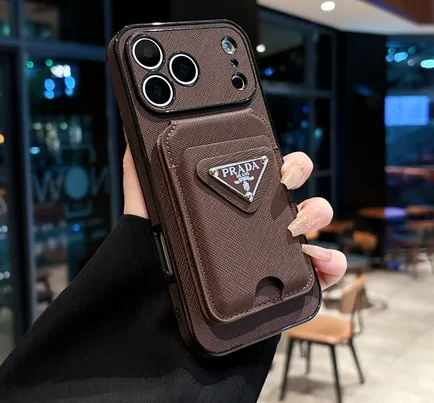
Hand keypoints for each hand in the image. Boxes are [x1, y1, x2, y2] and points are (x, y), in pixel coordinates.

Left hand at [123, 146, 345, 289]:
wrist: (165, 322)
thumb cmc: (158, 267)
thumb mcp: (145, 219)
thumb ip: (140, 182)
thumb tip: (133, 141)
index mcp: (232, 203)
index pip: (261, 171)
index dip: (275, 158)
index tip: (274, 157)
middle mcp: (256, 223)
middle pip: (292, 188)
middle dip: (298, 174)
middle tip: (284, 180)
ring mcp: (275, 251)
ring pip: (311, 221)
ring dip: (316, 213)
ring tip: (298, 225)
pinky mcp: (287, 284)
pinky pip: (321, 270)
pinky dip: (330, 263)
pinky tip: (321, 261)